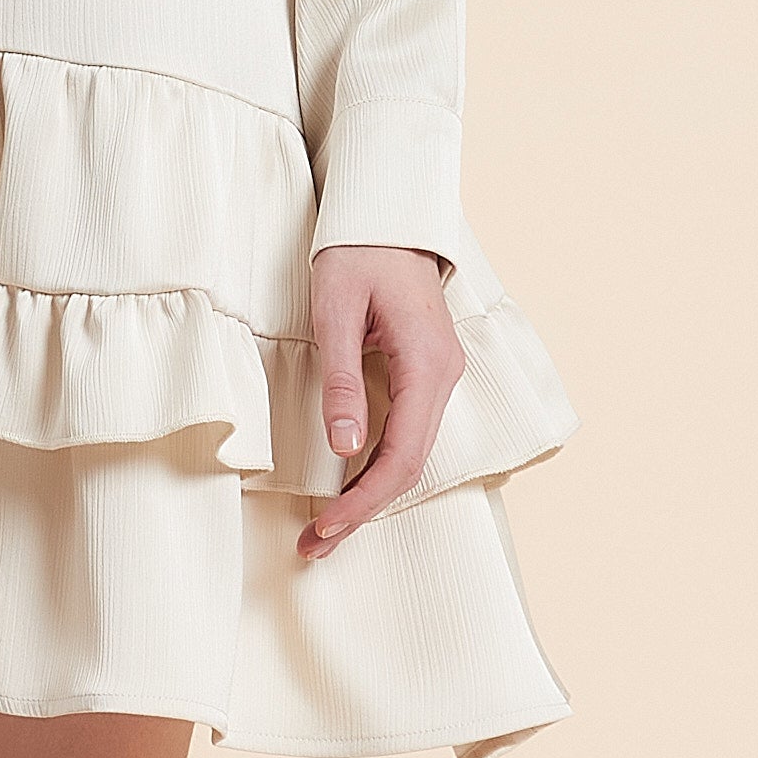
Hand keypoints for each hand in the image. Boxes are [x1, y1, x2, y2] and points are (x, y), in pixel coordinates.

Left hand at [295, 244, 461, 565]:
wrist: (388, 212)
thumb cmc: (358, 250)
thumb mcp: (335, 310)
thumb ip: (342, 380)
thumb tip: (344, 447)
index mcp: (427, 366)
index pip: (401, 456)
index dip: (363, 501)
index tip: (324, 528)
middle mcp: (444, 377)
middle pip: (409, 466)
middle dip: (363, 511)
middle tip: (314, 546)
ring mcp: (439, 376)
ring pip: (410, 453)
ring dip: (370, 494)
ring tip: (325, 528)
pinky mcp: (426, 372)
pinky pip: (407, 432)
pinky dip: (378, 466)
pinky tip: (349, 486)